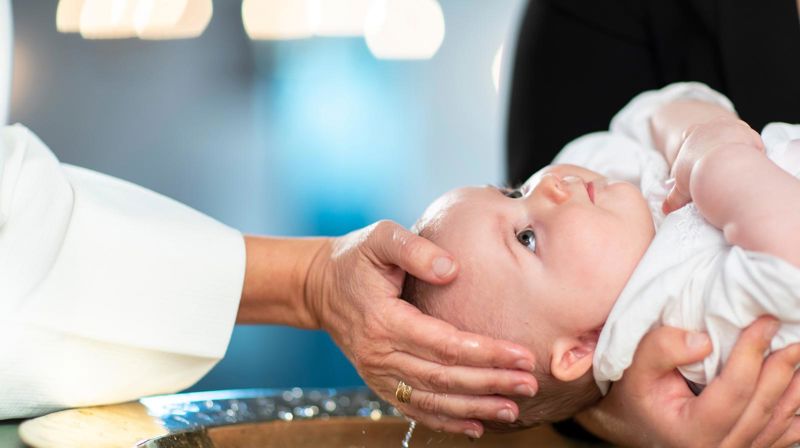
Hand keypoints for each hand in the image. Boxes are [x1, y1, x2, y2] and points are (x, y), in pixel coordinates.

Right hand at [305, 220, 537, 437]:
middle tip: (530, 384)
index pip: (444, 344)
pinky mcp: (378, 382)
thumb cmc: (355, 258)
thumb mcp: (380, 238)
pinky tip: (476, 426)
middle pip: (443, 378)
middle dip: (490, 383)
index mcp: (384, 320)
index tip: (522, 354)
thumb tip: (452, 269)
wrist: (319, 286)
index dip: (486, 352)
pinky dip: (445, 421)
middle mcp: (380, 354)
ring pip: (431, 400)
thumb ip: (415, 249)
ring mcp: (377, 373)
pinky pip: (414, 408)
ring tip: (513, 410)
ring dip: (474, 408)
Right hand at [577, 317, 799, 446]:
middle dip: (781, 366)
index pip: (733, 390)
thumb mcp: (634, 366)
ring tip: (798, 352)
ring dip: (794, 385)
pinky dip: (794, 408)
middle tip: (793, 333)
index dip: (751, 353)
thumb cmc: (636, 393)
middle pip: (762, 404)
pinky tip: (797, 383)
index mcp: (691, 432)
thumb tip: (704, 341)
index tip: (765, 322)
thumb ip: (661, 349)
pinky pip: (784, 434)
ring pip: (779, 420)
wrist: (636, 424)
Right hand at [662, 117, 763, 213]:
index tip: (698, 158)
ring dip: (736, 147)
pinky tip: (750, 167)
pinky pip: (754, 142)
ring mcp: (733, 127)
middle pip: (716, 130)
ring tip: (735, 168)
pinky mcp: (751, 133)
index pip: (690, 133)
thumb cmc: (696, 171)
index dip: (695, 145)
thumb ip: (674, 197)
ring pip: (736, 133)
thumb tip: (665, 209)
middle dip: (718, 144)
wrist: (719, 164)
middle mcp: (713, 125)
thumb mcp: (681, 186)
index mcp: (693, 133)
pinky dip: (753, 153)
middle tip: (718, 165)